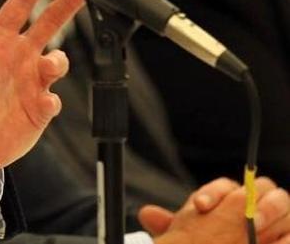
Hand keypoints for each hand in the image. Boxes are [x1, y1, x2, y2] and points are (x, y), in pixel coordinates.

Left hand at [0, 0, 82, 181]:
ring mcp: (30, 84)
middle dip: (65, 6)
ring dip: (58, 61)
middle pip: (48, 25)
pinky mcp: (39, 110)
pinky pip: (53, 100)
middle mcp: (17, 58)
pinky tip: (44, 102)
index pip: (18, 7)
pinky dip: (52, 99)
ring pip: (57, 62)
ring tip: (49, 65)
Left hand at [148, 177, 289, 243]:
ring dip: (270, 211)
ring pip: (283, 201)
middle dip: (249, 198)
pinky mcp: (289, 234)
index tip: (199, 207)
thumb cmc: (216, 241)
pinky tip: (276, 242)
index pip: (225, 186)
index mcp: (234, 198)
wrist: (231, 243)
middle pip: (261, 186)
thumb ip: (175, 225)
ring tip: (256, 227)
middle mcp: (258, 203)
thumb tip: (148, 214)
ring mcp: (279, 219)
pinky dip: (287, 235)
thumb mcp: (194, 236)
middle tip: (238, 215)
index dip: (212, 193)